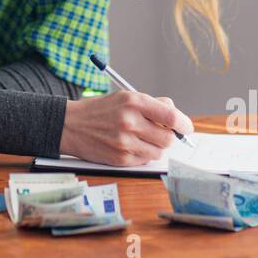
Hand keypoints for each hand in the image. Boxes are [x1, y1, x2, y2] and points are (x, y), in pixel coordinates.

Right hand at [58, 91, 193, 165]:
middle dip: (168, 136)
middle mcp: (130, 122)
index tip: (186, 127)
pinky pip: (144, 160)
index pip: (170, 116)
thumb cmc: (101, 110)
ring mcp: (124, 142)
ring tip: (140, 138)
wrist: (71, 125)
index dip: (183, 123)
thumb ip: (152, 104)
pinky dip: (142, 154)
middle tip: (160, 132)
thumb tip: (176, 116)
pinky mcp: (120, 158)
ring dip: (155, 146)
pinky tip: (129, 145)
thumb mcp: (125, 97)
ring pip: (158, 151)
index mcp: (133, 102)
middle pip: (168, 138)